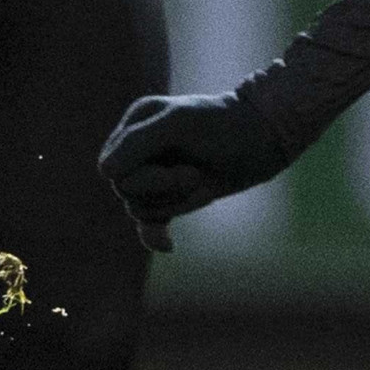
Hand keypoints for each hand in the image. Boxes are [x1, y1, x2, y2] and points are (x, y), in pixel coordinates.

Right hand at [101, 88, 297, 249]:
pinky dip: (155, 235)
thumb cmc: (223, 125)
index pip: (113, 169)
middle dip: (165, 189)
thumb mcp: (178, 124)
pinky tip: (168, 245)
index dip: (144, 177)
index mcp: (135, 124)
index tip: (183, 166)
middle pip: (126, 191)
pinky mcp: (171, 195)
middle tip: (197, 173)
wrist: (263, 138)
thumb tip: (106, 173)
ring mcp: (154, 173)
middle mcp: (139, 149)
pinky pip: (149, 224)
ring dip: (177, 201)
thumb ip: (137, 142)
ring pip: (141, 209)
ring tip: (203, 181)